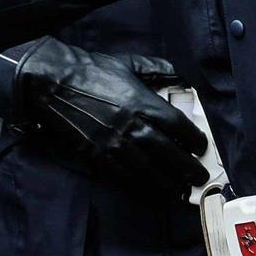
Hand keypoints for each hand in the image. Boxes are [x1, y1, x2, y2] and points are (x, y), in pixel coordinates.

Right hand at [12, 40, 206, 189]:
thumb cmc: (92, 71)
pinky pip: (124, 177)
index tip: (200, 146)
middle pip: (169, 154)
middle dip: (187, 168)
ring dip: (168, 184)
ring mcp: (115, 144)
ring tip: (179, 190)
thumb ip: (157, 70)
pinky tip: (151, 192)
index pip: (178, 126)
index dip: (194, 139)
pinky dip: (141, 187)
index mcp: (143, 103)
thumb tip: (180, 75)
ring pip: (149, 171)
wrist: (55, 84)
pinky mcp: (98, 155)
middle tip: (198, 177)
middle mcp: (132, 127)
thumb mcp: (128, 64)